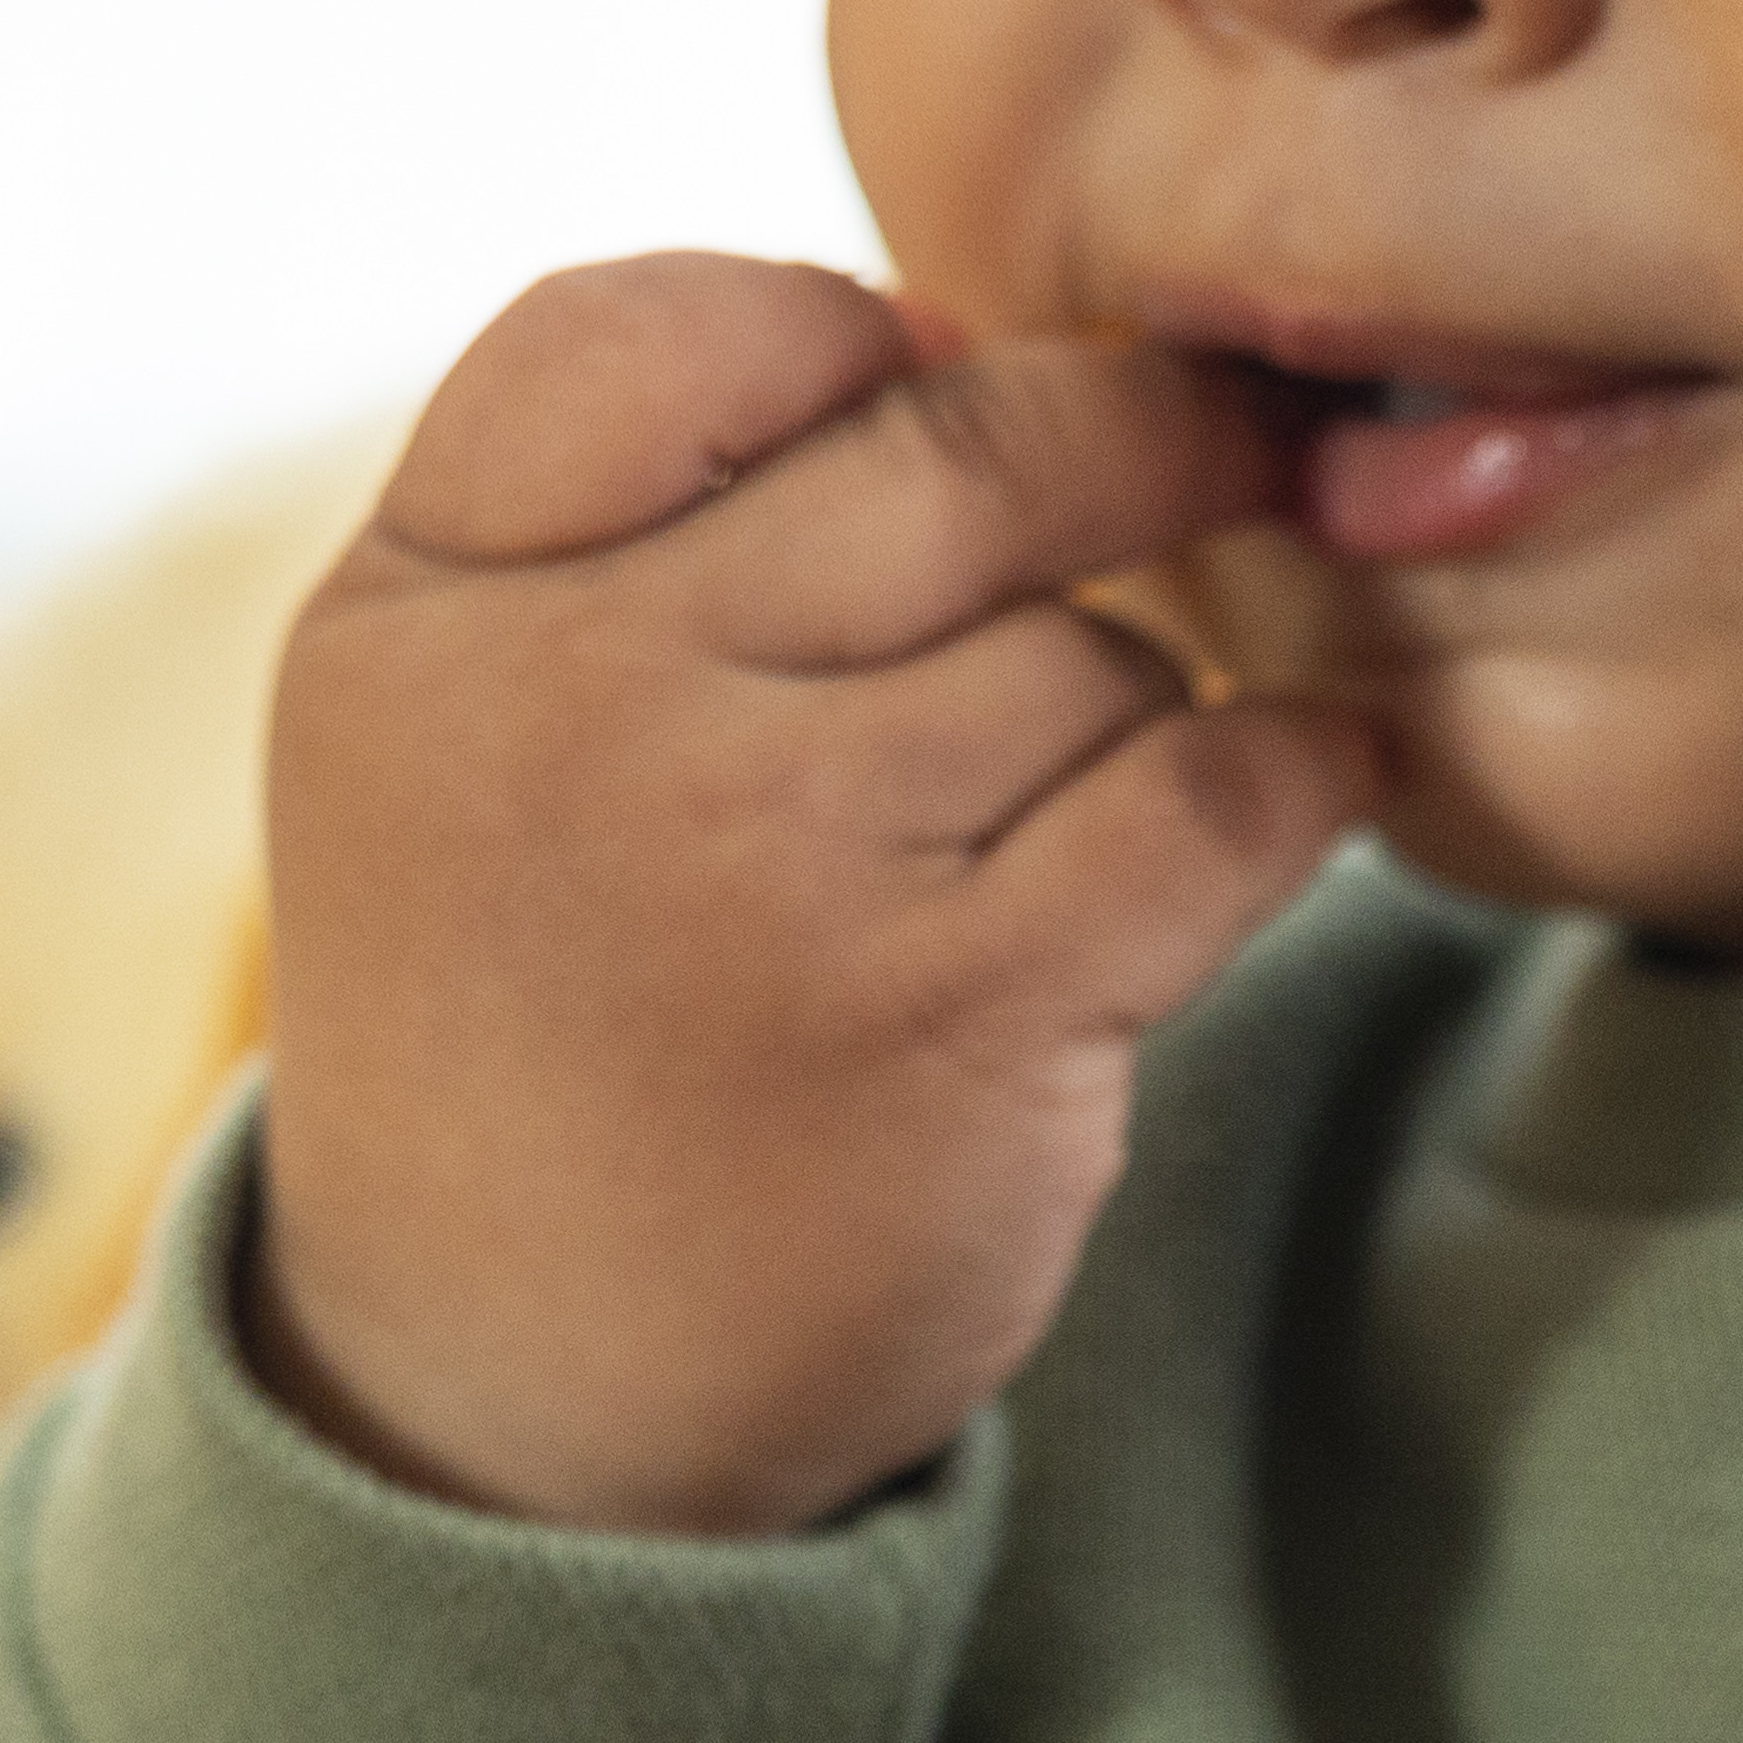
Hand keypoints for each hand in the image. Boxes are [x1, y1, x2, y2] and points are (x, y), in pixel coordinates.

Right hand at [251, 258, 1370, 1538]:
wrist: (514, 1413)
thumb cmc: (530, 1034)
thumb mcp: (444, 742)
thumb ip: (612, 519)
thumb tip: (938, 329)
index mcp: (426, 625)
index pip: (648, 332)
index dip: (830, 334)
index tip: (922, 382)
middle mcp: (584, 715)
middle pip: (942, 452)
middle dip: (1118, 441)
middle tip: (1220, 446)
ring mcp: (776, 864)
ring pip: (1087, 646)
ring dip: (1138, 703)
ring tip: (1073, 809)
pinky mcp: (962, 1018)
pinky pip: (1214, 801)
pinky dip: (1301, 782)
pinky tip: (1316, 785)